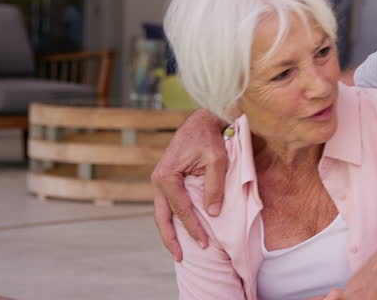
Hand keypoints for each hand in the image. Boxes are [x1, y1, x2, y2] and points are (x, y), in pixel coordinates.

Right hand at [152, 109, 228, 260]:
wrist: (201, 119)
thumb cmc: (209, 137)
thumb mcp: (217, 160)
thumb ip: (214, 186)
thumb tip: (212, 212)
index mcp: (167, 176)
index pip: (181, 210)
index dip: (193, 228)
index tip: (205, 244)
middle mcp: (159, 179)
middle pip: (162, 217)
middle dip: (171, 239)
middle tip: (181, 258)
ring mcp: (160, 180)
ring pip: (161, 212)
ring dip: (169, 231)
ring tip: (178, 251)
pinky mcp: (167, 179)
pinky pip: (168, 204)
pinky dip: (173, 218)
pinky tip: (181, 229)